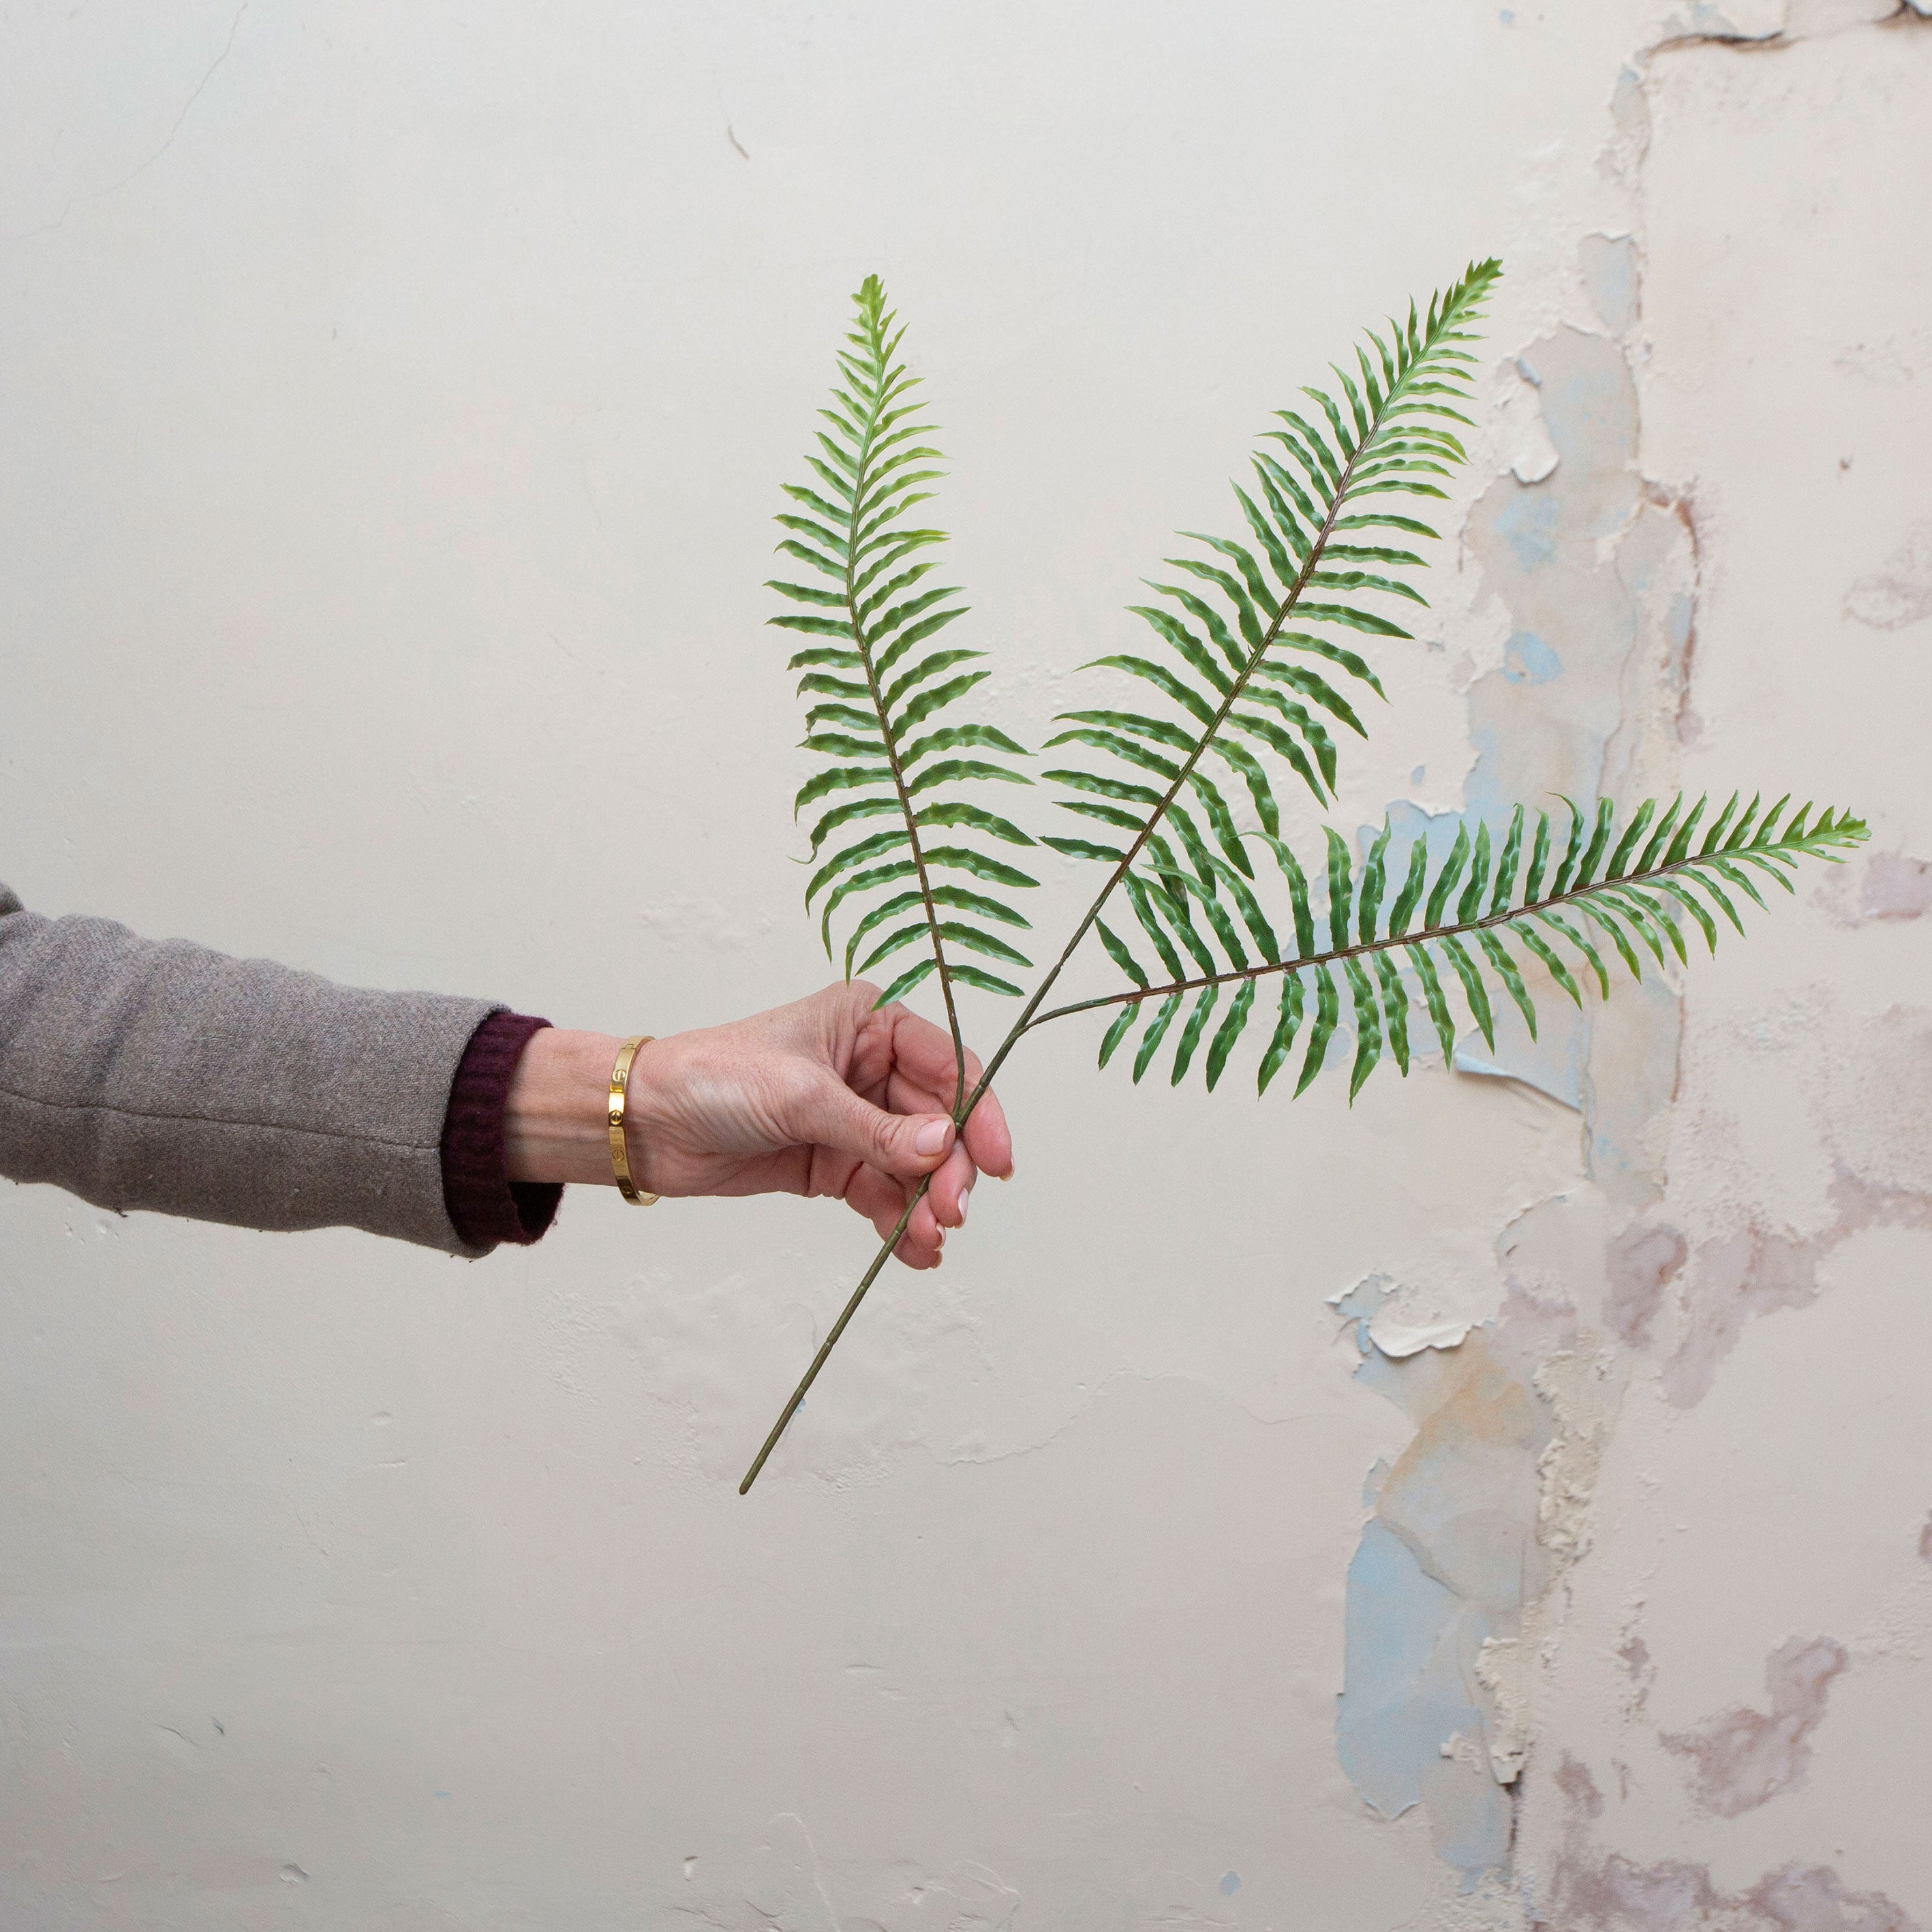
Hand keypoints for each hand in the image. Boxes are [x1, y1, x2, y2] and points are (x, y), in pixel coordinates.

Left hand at [503, 983, 1012, 1268]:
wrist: (649, 1123)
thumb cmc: (715, 1077)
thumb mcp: (802, 1097)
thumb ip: (877, 1130)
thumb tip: (944, 1149)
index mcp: (870, 1023)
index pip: (948, 1066)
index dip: (979, 1114)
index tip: (997, 1163)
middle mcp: (869, 1068)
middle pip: (938, 1123)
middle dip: (949, 1170)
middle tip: (951, 1213)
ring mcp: (853, 1119)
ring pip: (913, 1166)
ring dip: (926, 1204)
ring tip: (928, 1241)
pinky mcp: (832, 1164)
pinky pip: (882, 1194)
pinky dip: (900, 1223)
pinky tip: (912, 1251)